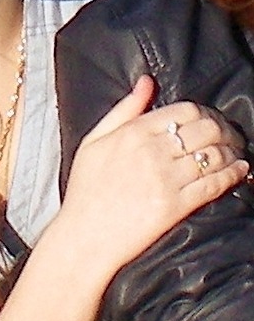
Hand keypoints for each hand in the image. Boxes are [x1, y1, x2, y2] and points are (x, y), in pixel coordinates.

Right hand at [59, 76, 249, 285]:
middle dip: (224, 130)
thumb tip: (147, 82)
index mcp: (133, 133)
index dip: (204, 113)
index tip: (209, 122)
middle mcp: (152, 152)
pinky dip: (233, 175)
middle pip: (206, 129)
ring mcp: (165, 179)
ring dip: (232, 152)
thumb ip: (123, 110)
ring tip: (237, 154)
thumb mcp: (93, 142)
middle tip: (230, 137)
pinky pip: (214, 184)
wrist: (83, 238)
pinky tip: (240, 171)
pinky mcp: (175, 205)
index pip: (184, 111)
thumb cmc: (85, 193)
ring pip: (214, 154)